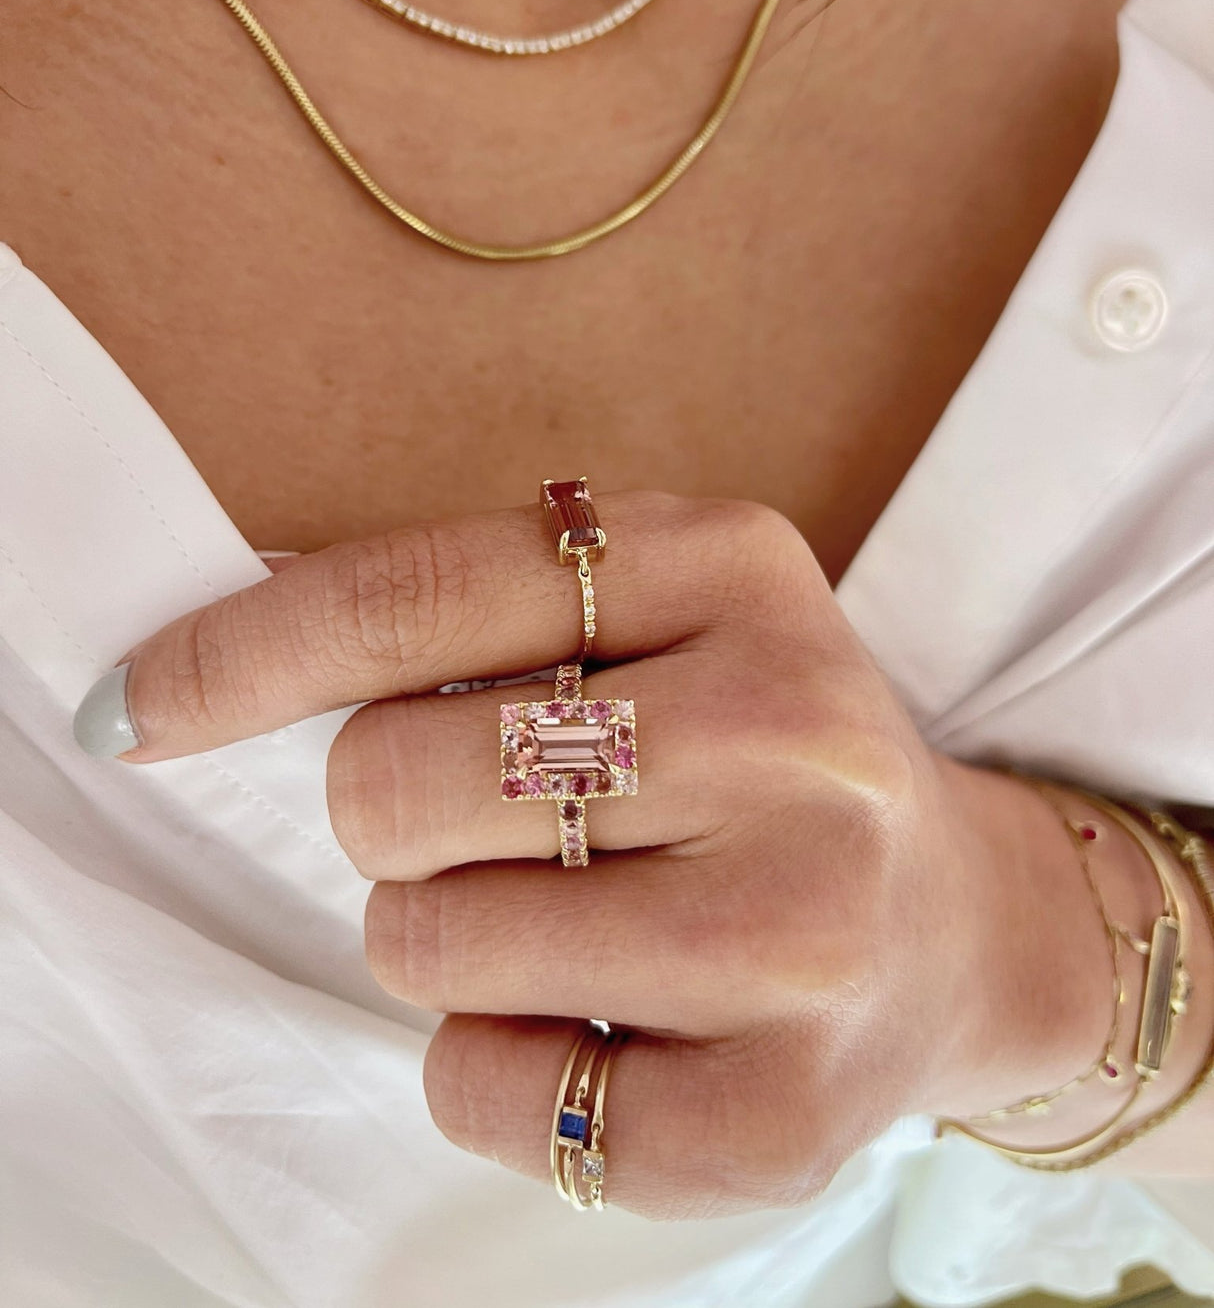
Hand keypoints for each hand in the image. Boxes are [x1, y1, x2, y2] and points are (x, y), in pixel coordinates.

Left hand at [83, 490, 1117, 1216]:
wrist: (949, 921)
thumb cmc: (754, 753)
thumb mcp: (657, 611)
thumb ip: (468, 607)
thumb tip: (218, 644)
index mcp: (734, 566)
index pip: (421, 595)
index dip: (245, 652)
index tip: (139, 707)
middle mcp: (788, 731)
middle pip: (390, 781)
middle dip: (393, 815)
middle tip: (502, 822)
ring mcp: (800, 928)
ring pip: (424, 943)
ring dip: (444, 937)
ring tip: (573, 918)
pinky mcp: (783, 1108)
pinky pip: (486, 1092)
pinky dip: (489, 1063)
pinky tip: (599, 1022)